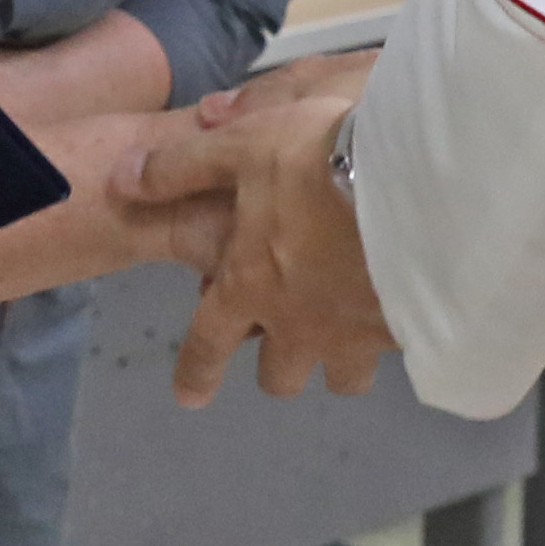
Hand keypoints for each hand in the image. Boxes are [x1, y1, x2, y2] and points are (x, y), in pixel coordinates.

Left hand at [135, 65, 390, 402]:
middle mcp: (303, 327)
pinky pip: (397, 349)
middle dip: (278, 366)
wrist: (424, 182)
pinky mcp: (415, 330)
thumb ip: (180, 166)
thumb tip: (120, 180)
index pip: (208, 346)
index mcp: (251, 289)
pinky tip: (406, 303)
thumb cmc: (320, 164)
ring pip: (345, 376)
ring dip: (340, 360)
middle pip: (282, 378)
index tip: (190, 397)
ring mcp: (362, 336)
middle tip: (285, 340)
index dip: (195, 374)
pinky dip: (393, 333)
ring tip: (352, 326)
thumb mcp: (240, 147)